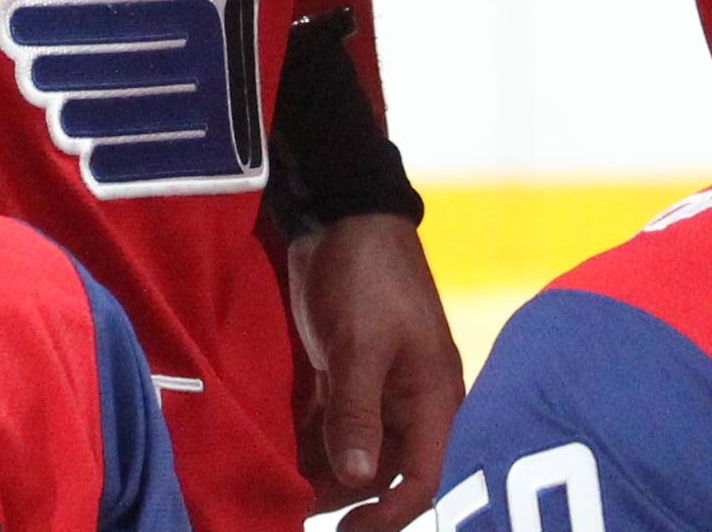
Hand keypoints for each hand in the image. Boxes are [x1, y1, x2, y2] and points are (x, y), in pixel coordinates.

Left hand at [284, 212, 461, 521]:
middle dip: (345, 498)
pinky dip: (310, 443)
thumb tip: (356, 477)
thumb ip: (358, 412)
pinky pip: (334, 425)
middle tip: (293, 510)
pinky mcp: (348, 374)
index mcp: (434, 397)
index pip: (423, 478)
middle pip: (386, 472)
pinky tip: (277, 456)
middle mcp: (412, 401)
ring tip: (279, 489)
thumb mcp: (360, 344)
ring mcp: (380, 388)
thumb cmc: (365, 274)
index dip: (390, 516)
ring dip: (322, 472)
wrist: (341, 211)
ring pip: (356, 451)